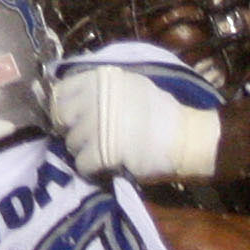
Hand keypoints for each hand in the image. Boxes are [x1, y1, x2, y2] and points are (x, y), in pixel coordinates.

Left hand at [50, 63, 222, 183]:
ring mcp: (96, 126)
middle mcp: (93, 99)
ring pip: (70, 143)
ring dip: (84, 151)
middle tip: (89, 139)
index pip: (61, 91)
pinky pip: (82, 164)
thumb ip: (101, 89)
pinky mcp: (101, 152)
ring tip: (102, 154)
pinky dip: (91, 169)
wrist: (188, 139)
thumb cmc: (163, 114)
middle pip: (62, 118)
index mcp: (100, 79)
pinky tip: (105, 167)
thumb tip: (72, 99)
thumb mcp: (131, 86)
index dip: (66, 108)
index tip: (76, 119)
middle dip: (72, 130)